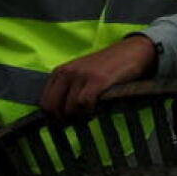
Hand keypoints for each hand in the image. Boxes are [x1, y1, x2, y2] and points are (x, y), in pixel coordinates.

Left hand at [39, 34, 157, 121]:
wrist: (132, 51)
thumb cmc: (108, 66)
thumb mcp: (82, 72)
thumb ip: (69, 88)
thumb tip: (60, 114)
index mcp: (61, 71)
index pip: (44, 101)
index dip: (52, 117)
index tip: (64, 122)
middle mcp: (68, 72)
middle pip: (52, 106)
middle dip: (62, 120)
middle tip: (74, 124)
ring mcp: (82, 75)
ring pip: (69, 107)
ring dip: (79, 117)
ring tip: (89, 115)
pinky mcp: (98, 80)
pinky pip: (84, 103)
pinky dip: (89, 111)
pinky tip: (97, 110)